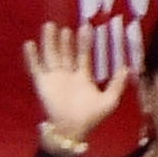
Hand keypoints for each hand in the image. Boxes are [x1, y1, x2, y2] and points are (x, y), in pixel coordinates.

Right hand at [23, 22, 127, 143]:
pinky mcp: (42, 83)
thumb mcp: (109, 101)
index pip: (83, 55)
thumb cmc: (90, 117)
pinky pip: (35, 68)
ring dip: (50, 42)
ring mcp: (54, 78)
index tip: (86, 27)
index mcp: (82, 77)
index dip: (84, 42)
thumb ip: (117, 84)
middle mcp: (67, 74)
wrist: (71, 130)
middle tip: (66, 26)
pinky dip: (32, 57)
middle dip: (66, 40)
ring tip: (49, 26)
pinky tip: (29, 44)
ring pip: (51, 55)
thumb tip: (128, 68)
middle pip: (66, 52)